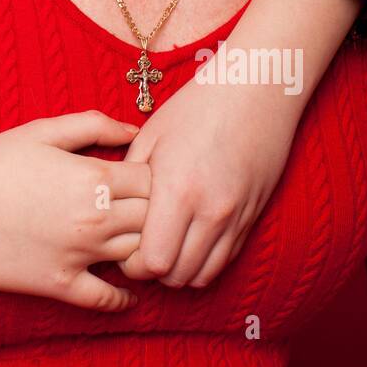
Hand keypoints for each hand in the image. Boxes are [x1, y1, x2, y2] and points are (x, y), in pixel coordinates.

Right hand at [0, 111, 149, 310]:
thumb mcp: (41, 131)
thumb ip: (92, 125)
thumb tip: (133, 130)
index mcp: (93, 178)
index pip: (154, 183)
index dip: (155, 180)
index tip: (144, 182)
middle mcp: (95, 220)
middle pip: (155, 221)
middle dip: (157, 216)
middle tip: (149, 214)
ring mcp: (80, 256)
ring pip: (139, 258)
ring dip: (144, 252)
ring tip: (139, 246)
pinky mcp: (60, 285)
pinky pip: (107, 300)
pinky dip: (125, 299)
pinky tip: (127, 292)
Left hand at [116, 75, 298, 288]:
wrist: (255, 90)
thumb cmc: (197, 107)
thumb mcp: (151, 136)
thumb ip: (128, 178)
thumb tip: (111, 209)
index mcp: (177, 189)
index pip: (152, 261)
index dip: (132, 262)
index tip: (124, 246)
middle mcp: (210, 211)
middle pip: (176, 276)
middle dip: (152, 270)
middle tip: (140, 249)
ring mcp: (236, 217)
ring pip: (203, 276)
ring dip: (179, 270)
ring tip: (165, 246)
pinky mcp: (252, 217)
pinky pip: (225, 260)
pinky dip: (203, 261)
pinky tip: (189, 240)